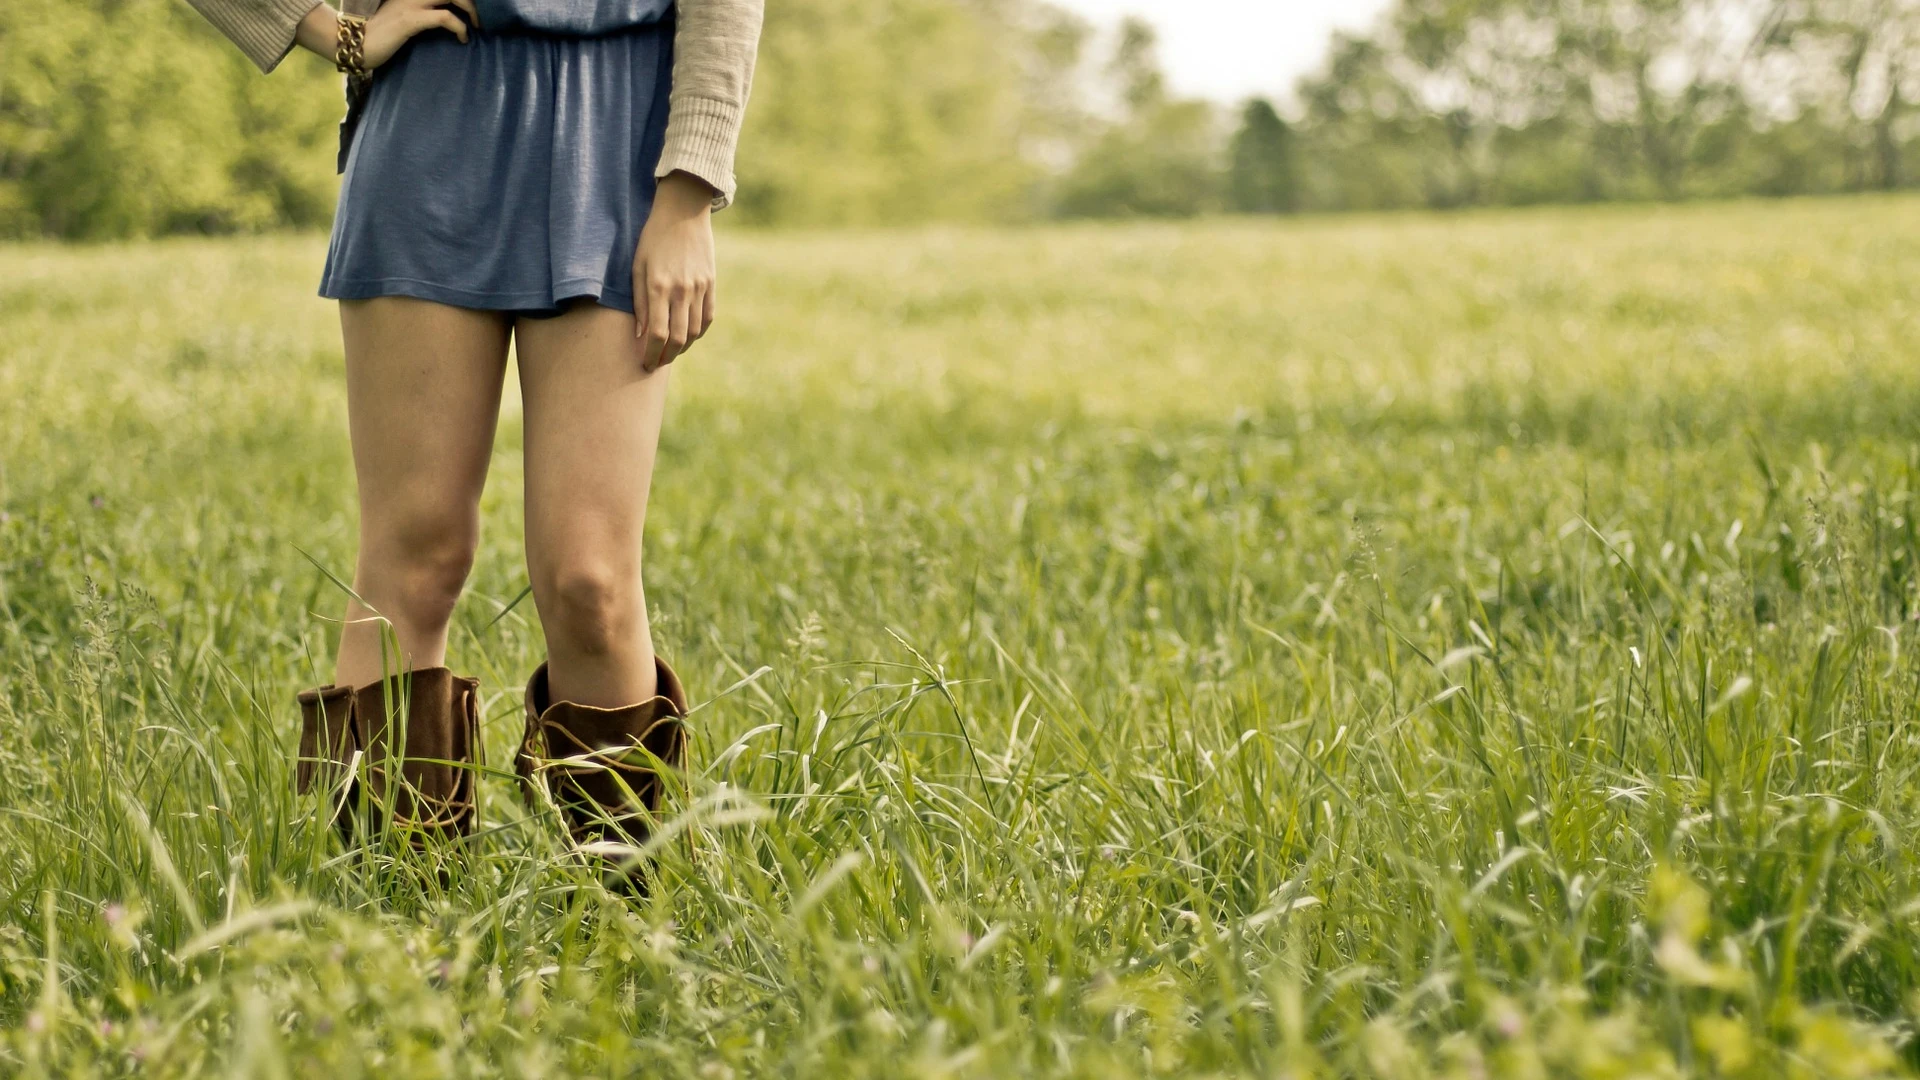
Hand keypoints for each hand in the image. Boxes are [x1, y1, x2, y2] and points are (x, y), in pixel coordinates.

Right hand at [362, 0, 476, 66]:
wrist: (354, 43)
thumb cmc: (380, 35)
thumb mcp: (404, 16)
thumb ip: (422, 11)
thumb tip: (447, 16)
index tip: (471, 8)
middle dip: (470, 1)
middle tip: (479, 18)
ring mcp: (410, 2)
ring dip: (471, 9)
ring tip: (476, 25)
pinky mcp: (410, 19)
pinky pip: (445, 17)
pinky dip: (460, 27)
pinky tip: (463, 39)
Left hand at [633, 172, 717, 372]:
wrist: (683, 212)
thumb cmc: (652, 238)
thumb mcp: (637, 266)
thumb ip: (637, 302)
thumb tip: (639, 335)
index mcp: (658, 286)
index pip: (657, 334)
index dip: (651, 355)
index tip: (644, 365)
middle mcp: (681, 290)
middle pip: (678, 339)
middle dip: (666, 357)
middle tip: (656, 364)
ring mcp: (699, 288)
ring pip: (695, 331)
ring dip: (682, 348)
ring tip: (670, 352)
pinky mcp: (711, 284)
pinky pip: (707, 317)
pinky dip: (698, 332)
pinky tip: (688, 337)